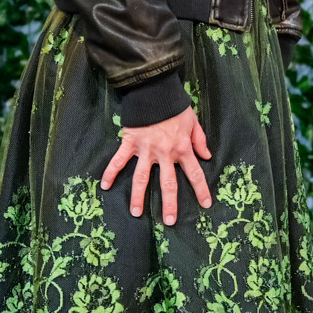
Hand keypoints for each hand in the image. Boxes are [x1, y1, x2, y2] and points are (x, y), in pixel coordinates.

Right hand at [99, 105, 211, 224]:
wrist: (153, 90)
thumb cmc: (174, 105)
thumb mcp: (193, 120)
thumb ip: (199, 140)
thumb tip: (207, 156)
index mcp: (182, 148)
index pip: (195, 173)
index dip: (201, 190)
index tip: (205, 204)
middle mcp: (165, 153)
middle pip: (168, 183)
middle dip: (170, 204)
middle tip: (169, 221)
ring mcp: (145, 150)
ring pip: (142, 178)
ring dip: (138, 197)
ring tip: (136, 213)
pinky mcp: (130, 143)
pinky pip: (119, 160)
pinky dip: (111, 173)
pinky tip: (105, 186)